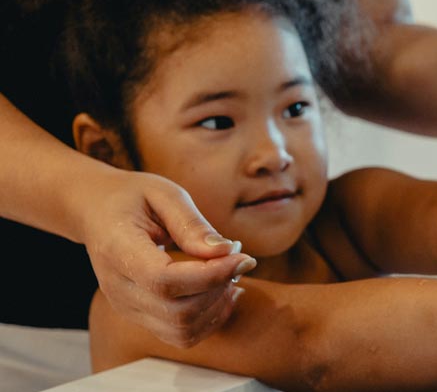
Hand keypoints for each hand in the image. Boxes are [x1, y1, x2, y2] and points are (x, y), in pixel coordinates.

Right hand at [75, 168, 255, 346]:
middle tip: (239, 258)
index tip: (245, 257)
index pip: (165, 281)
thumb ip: (192, 224)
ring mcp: (127, 307)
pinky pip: (180, 334)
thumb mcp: (164, 194)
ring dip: (219, 306)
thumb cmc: (133, 198)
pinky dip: (210, 319)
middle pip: (178, 311)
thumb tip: (226, 251)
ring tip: (231, 273)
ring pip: (182, 329)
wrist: (97, 213)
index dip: (212, 275)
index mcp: (117, 251)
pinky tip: (223, 291)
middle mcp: (118, 288)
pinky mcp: (140, 316)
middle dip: (220, 288)